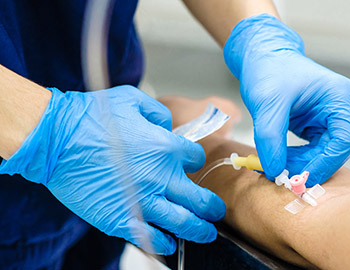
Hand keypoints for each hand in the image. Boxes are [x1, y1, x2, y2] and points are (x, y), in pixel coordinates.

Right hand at [0, 86, 224, 253]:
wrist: (56, 139)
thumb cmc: (91, 117)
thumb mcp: (133, 100)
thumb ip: (159, 114)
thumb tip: (168, 127)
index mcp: (167, 148)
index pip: (196, 159)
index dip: (193, 161)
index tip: (187, 165)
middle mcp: (161, 178)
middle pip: (201, 200)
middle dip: (213, 208)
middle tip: (216, 212)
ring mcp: (143, 202)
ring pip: (184, 224)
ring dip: (199, 231)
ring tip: (206, 234)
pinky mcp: (121, 219)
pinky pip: (151, 238)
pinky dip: (164, 244)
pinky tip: (169, 244)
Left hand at [224, 14, 349, 184]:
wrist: (263, 56)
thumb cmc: (269, 69)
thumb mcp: (267, 104)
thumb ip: (270, 138)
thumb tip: (275, 171)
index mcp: (341, 98)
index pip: (344, 142)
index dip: (324, 164)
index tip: (301, 178)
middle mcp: (343, 108)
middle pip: (335, 151)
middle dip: (308, 166)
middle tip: (281, 175)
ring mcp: (333, 117)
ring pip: (323, 154)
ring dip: (300, 163)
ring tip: (275, 164)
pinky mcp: (320, 124)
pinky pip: (314, 150)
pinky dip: (297, 157)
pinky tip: (279, 157)